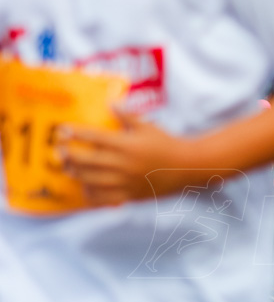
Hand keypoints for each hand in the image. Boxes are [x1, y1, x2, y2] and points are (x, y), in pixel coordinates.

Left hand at [59, 113, 193, 206]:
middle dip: (68, 154)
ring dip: (75, 173)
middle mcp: (123, 163)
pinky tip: (85, 187)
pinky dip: (90, 193)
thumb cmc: (166, 144)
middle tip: (58, 150)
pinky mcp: (129, 195)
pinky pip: (103, 198)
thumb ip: (127, 115)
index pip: (94, 137)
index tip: (62, 129)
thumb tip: (110, 103)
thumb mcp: (148, 126)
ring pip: (90, 179)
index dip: (75, 133)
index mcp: (127, 144)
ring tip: (68, 167)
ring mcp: (125, 181)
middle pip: (86, 160)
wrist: (187, 167)